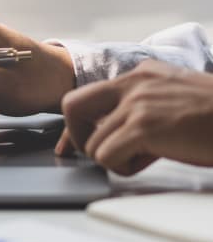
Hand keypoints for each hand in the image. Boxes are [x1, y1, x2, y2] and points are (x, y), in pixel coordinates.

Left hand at [55, 60, 212, 174]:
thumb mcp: (172, 98)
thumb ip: (139, 105)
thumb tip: (109, 129)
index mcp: (139, 74)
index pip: (86, 95)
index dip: (79, 123)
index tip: (84, 141)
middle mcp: (132, 83)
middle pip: (70, 107)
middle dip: (78, 136)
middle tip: (102, 150)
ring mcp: (137, 103)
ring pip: (91, 142)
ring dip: (113, 158)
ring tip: (144, 156)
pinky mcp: (145, 126)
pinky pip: (106, 156)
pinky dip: (123, 167)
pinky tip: (150, 161)